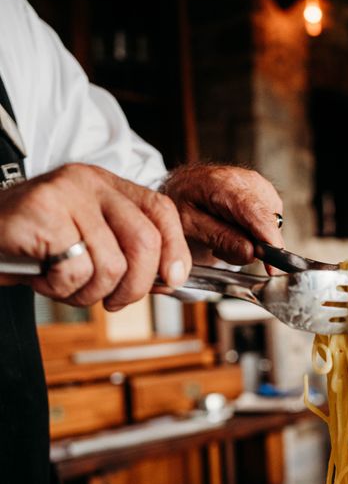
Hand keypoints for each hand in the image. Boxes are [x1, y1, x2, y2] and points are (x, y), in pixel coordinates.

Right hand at [0, 164, 191, 309]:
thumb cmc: (36, 249)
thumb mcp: (90, 245)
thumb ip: (128, 254)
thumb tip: (172, 278)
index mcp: (107, 185)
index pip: (161, 210)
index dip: (175, 250)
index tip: (171, 281)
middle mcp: (89, 181)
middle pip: (144, 241)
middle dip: (135, 287)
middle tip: (112, 301)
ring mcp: (66, 193)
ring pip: (111, 265)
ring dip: (89, 293)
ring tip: (64, 284)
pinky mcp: (43, 212)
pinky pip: (76, 270)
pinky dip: (60, 289)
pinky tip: (42, 277)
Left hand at [162, 164, 283, 264]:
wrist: (181, 187)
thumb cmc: (181, 204)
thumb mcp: (189, 227)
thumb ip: (220, 239)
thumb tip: (252, 253)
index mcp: (223, 183)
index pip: (257, 214)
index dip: (270, 242)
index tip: (273, 267)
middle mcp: (246, 180)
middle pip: (268, 222)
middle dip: (253, 245)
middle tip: (221, 248)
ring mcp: (257, 185)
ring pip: (271, 225)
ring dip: (252, 240)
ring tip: (223, 236)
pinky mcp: (263, 192)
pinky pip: (269, 222)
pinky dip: (254, 232)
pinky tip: (233, 229)